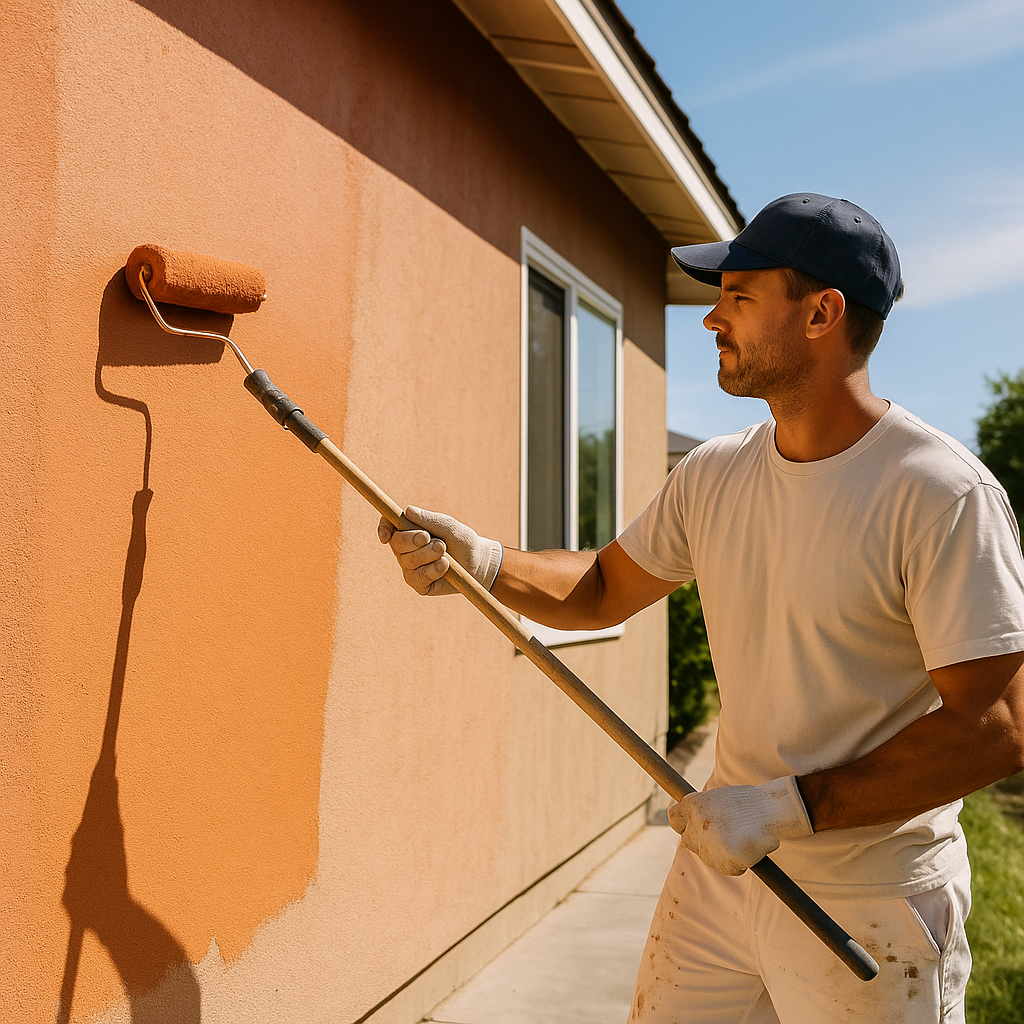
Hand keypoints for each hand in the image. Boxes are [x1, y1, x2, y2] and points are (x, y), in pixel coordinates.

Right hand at [377, 506, 502, 595]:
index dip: (383, 528)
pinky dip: (432, 571)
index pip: (389, 526)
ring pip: (408, 561)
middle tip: (437, 541)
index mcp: (409, 531)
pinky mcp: (419, 584)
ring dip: (429, 555)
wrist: (477, 563)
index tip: (387, 535)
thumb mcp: (450, 527)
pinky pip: (418, 578)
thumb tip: (408, 511)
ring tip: (446, 552)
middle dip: (414, 540)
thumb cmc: (461, 541)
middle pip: (397, 543)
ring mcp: (411, 568)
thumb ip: (430, 519)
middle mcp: (405, 550)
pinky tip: (445, 566)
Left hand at [668, 776, 812, 875]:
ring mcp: (709, 843)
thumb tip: (694, 824)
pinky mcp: (724, 860)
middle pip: (689, 842)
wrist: (772, 809)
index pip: (674, 819)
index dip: (684, 825)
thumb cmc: (750, 802)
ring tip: (742, 839)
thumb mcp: (719, 798)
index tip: (694, 828)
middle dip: (703, 843)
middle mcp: (696, 824)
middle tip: (724, 837)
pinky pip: (728, 868)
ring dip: (722, 854)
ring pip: (709, 858)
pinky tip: (749, 850)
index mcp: (694, 804)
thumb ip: (704, 812)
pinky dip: (738, 864)